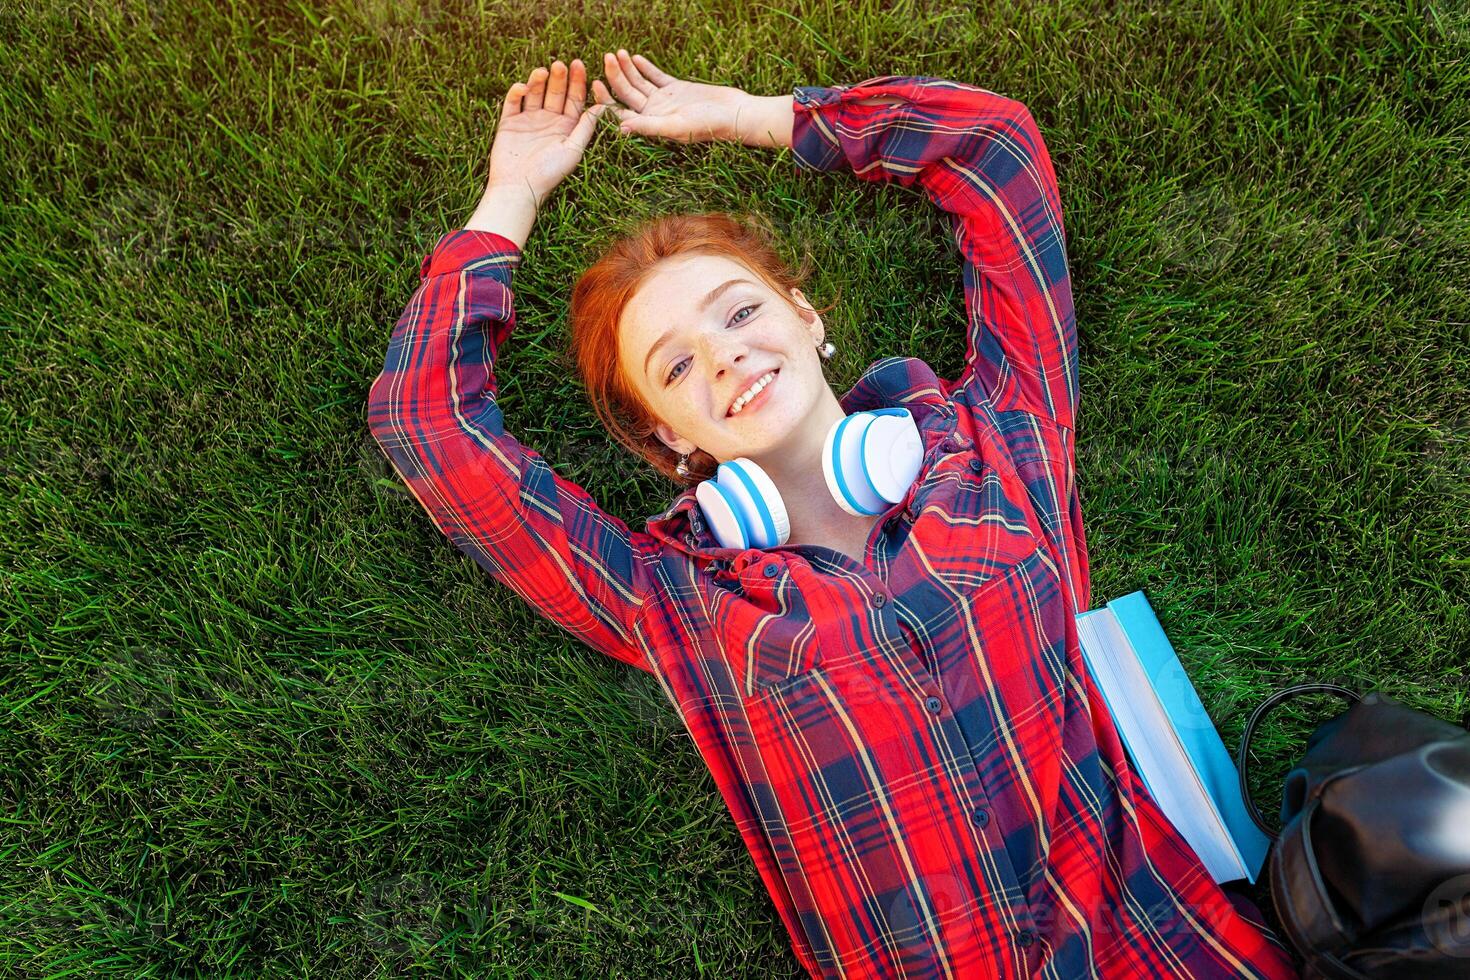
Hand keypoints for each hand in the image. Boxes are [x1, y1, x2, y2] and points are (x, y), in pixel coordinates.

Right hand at [485, 58, 607, 203]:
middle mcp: (548, 121)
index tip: (580, 65)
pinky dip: (517, 93)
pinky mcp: (509, 123)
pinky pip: (512, 102)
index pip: (574, 99)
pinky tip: (523, 87)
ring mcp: (528, 120)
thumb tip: (604, 107)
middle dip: (559, 78)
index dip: (577, 82)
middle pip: (555, 92)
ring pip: (535, 93)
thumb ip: (586, 128)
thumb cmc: (550, 174)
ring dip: (538, 81)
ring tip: (543, 71)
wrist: (518, 188)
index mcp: (566, 127)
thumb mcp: (573, 149)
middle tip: (562, 64)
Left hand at [592, 50, 753, 143]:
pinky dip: (645, 67)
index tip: (596, 82)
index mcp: (650, 125)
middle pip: (627, 93)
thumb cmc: (707, 125)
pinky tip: (635, 57)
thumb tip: (620, 130)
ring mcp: (664, 101)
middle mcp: (654, 114)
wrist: (733, 114)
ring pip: (639, 83)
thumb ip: (648, 127)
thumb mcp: (674, 126)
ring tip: (617, 53)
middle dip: (615, 75)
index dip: (606, 98)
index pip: (620, 112)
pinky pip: (656, 77)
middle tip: (607, 57)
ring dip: (628, 68)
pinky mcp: (676, 89)